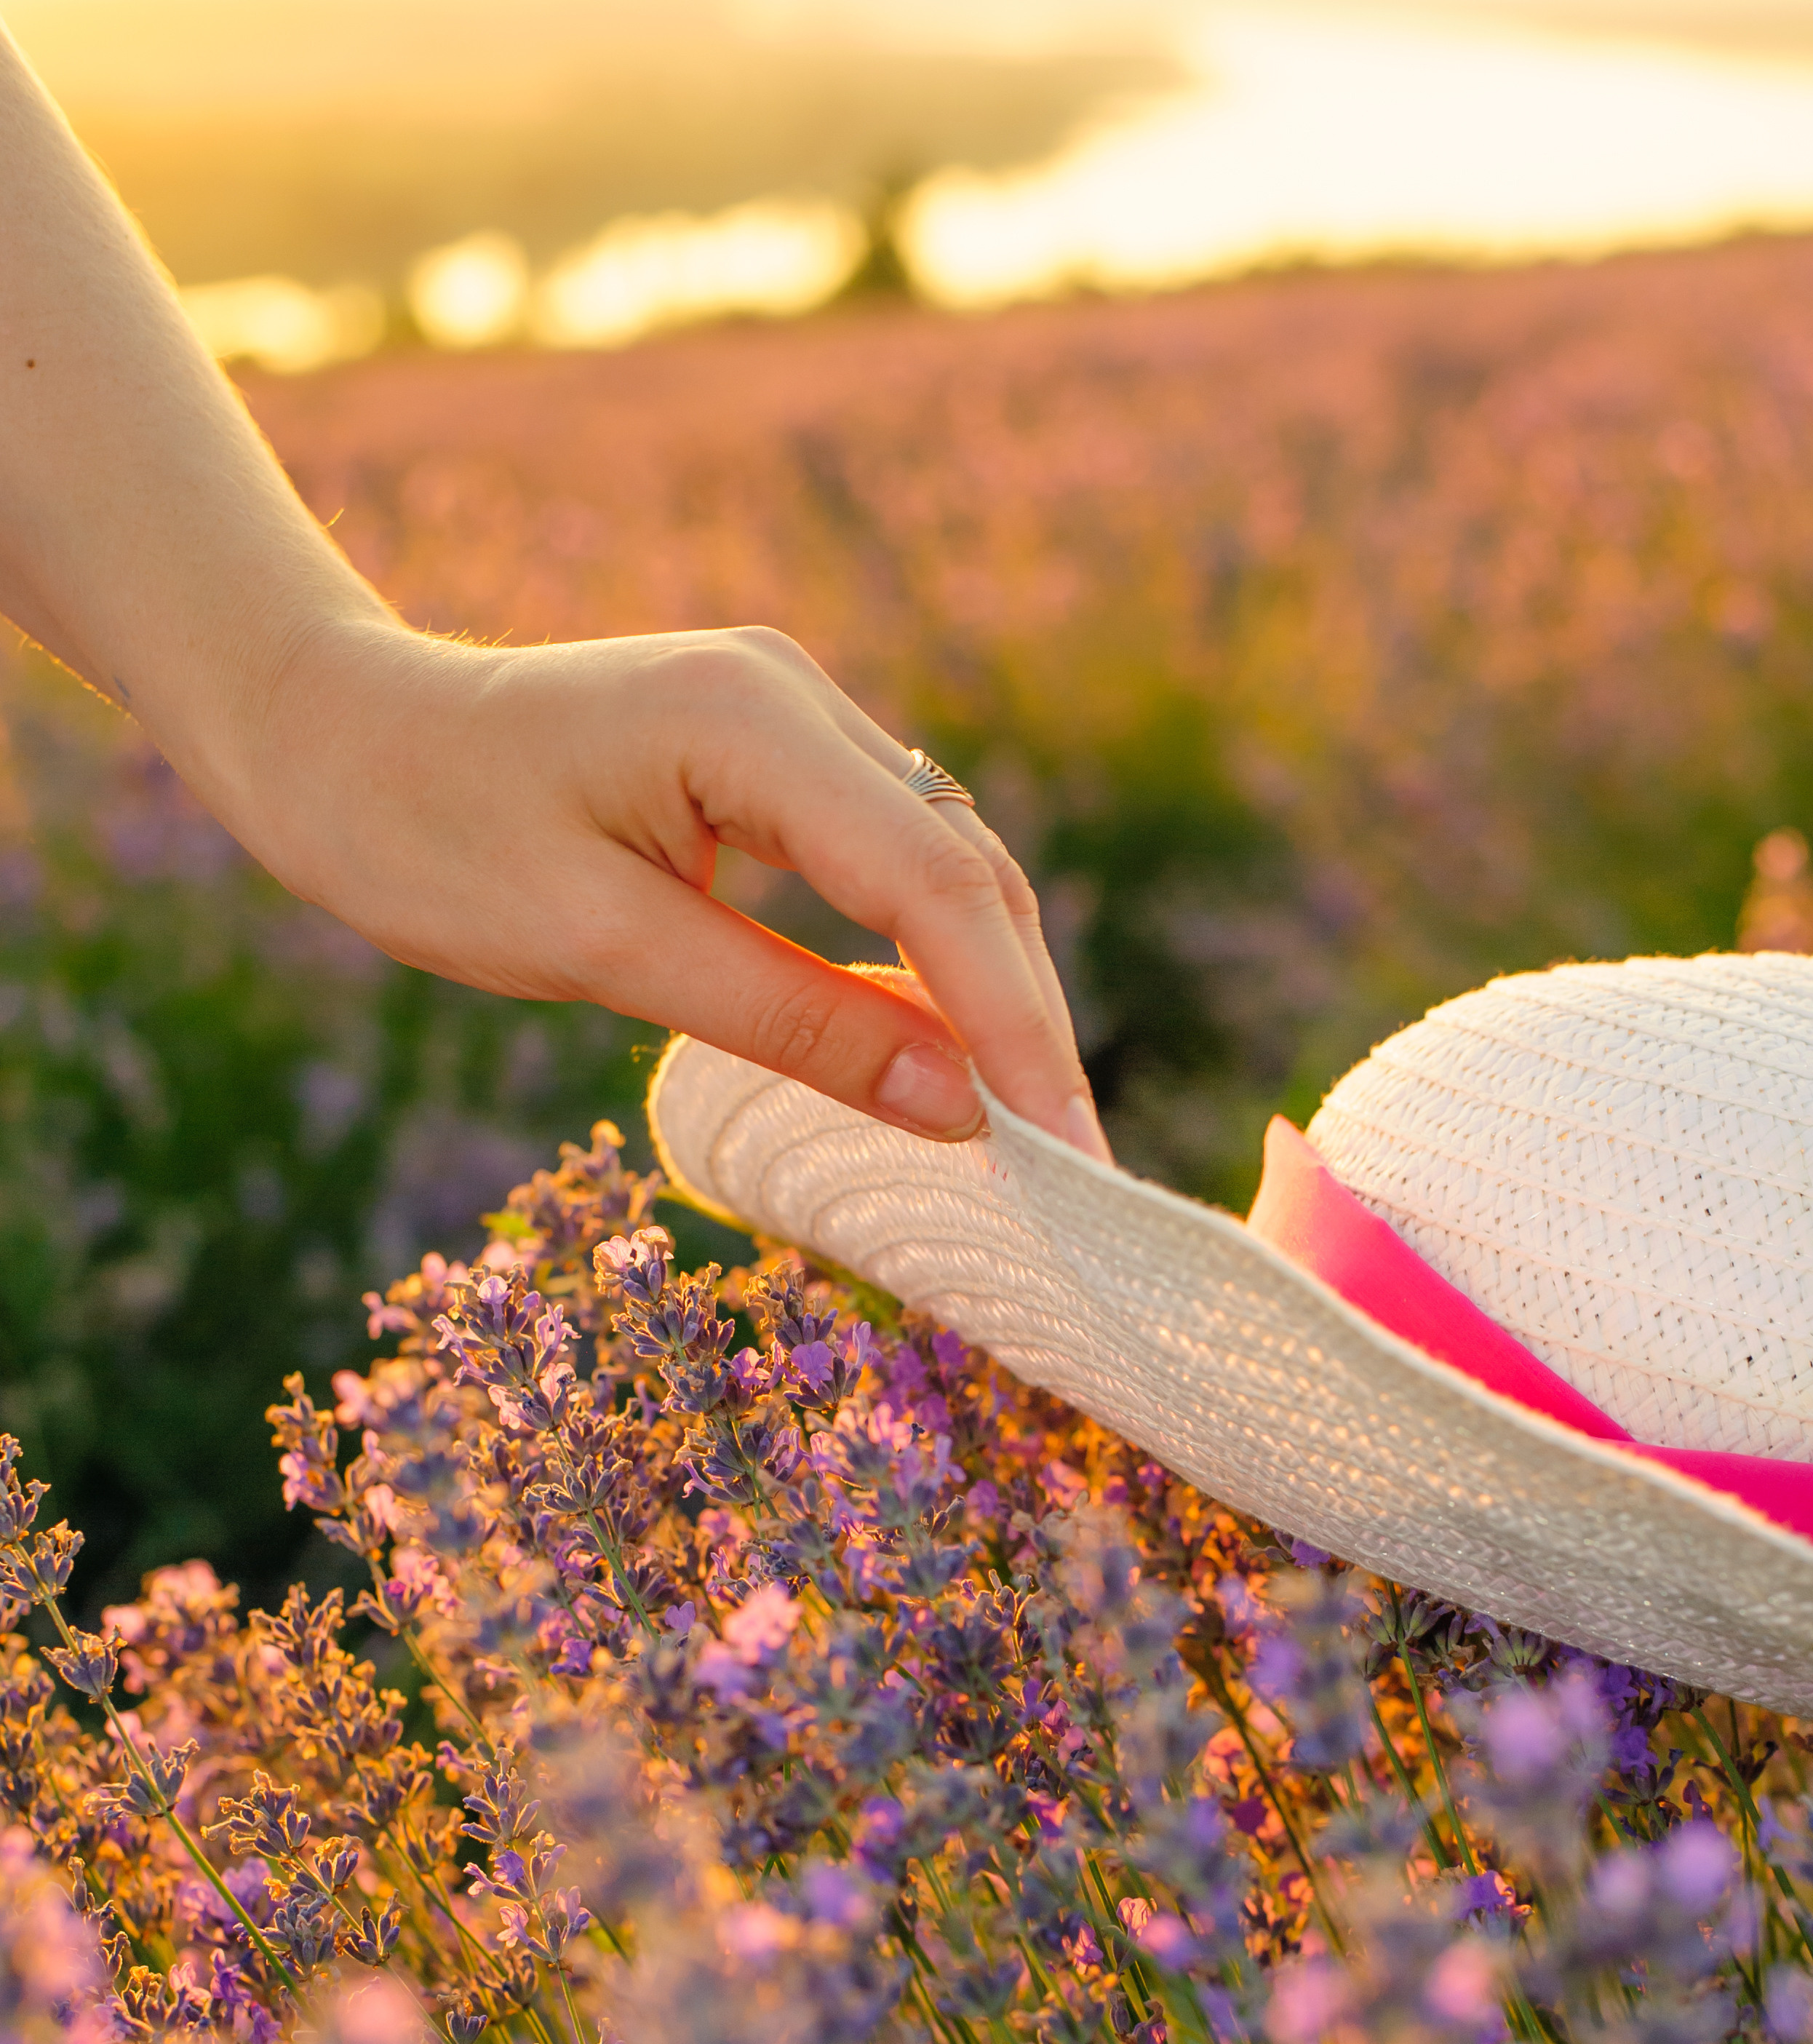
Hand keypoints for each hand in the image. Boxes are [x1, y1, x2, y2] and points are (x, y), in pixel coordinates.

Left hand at [253, 616, 1111, 1158]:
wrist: (327, 734)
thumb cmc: (428, 835)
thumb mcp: (604, 948)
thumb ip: (791, 1023)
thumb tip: (959, 1110)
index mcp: (749, 720)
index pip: (937, 885)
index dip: (1015, 1025)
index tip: (1066, 1148)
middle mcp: (794, 695)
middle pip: (965, 870)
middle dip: (1025, 1021)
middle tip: (1074, 1167)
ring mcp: (789, 715)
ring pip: (940, 867)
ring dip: (990, 994)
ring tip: (1031, 1131)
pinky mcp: (768, 754)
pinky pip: (886, 862)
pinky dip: (928, 960)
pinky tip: (948, 1053)